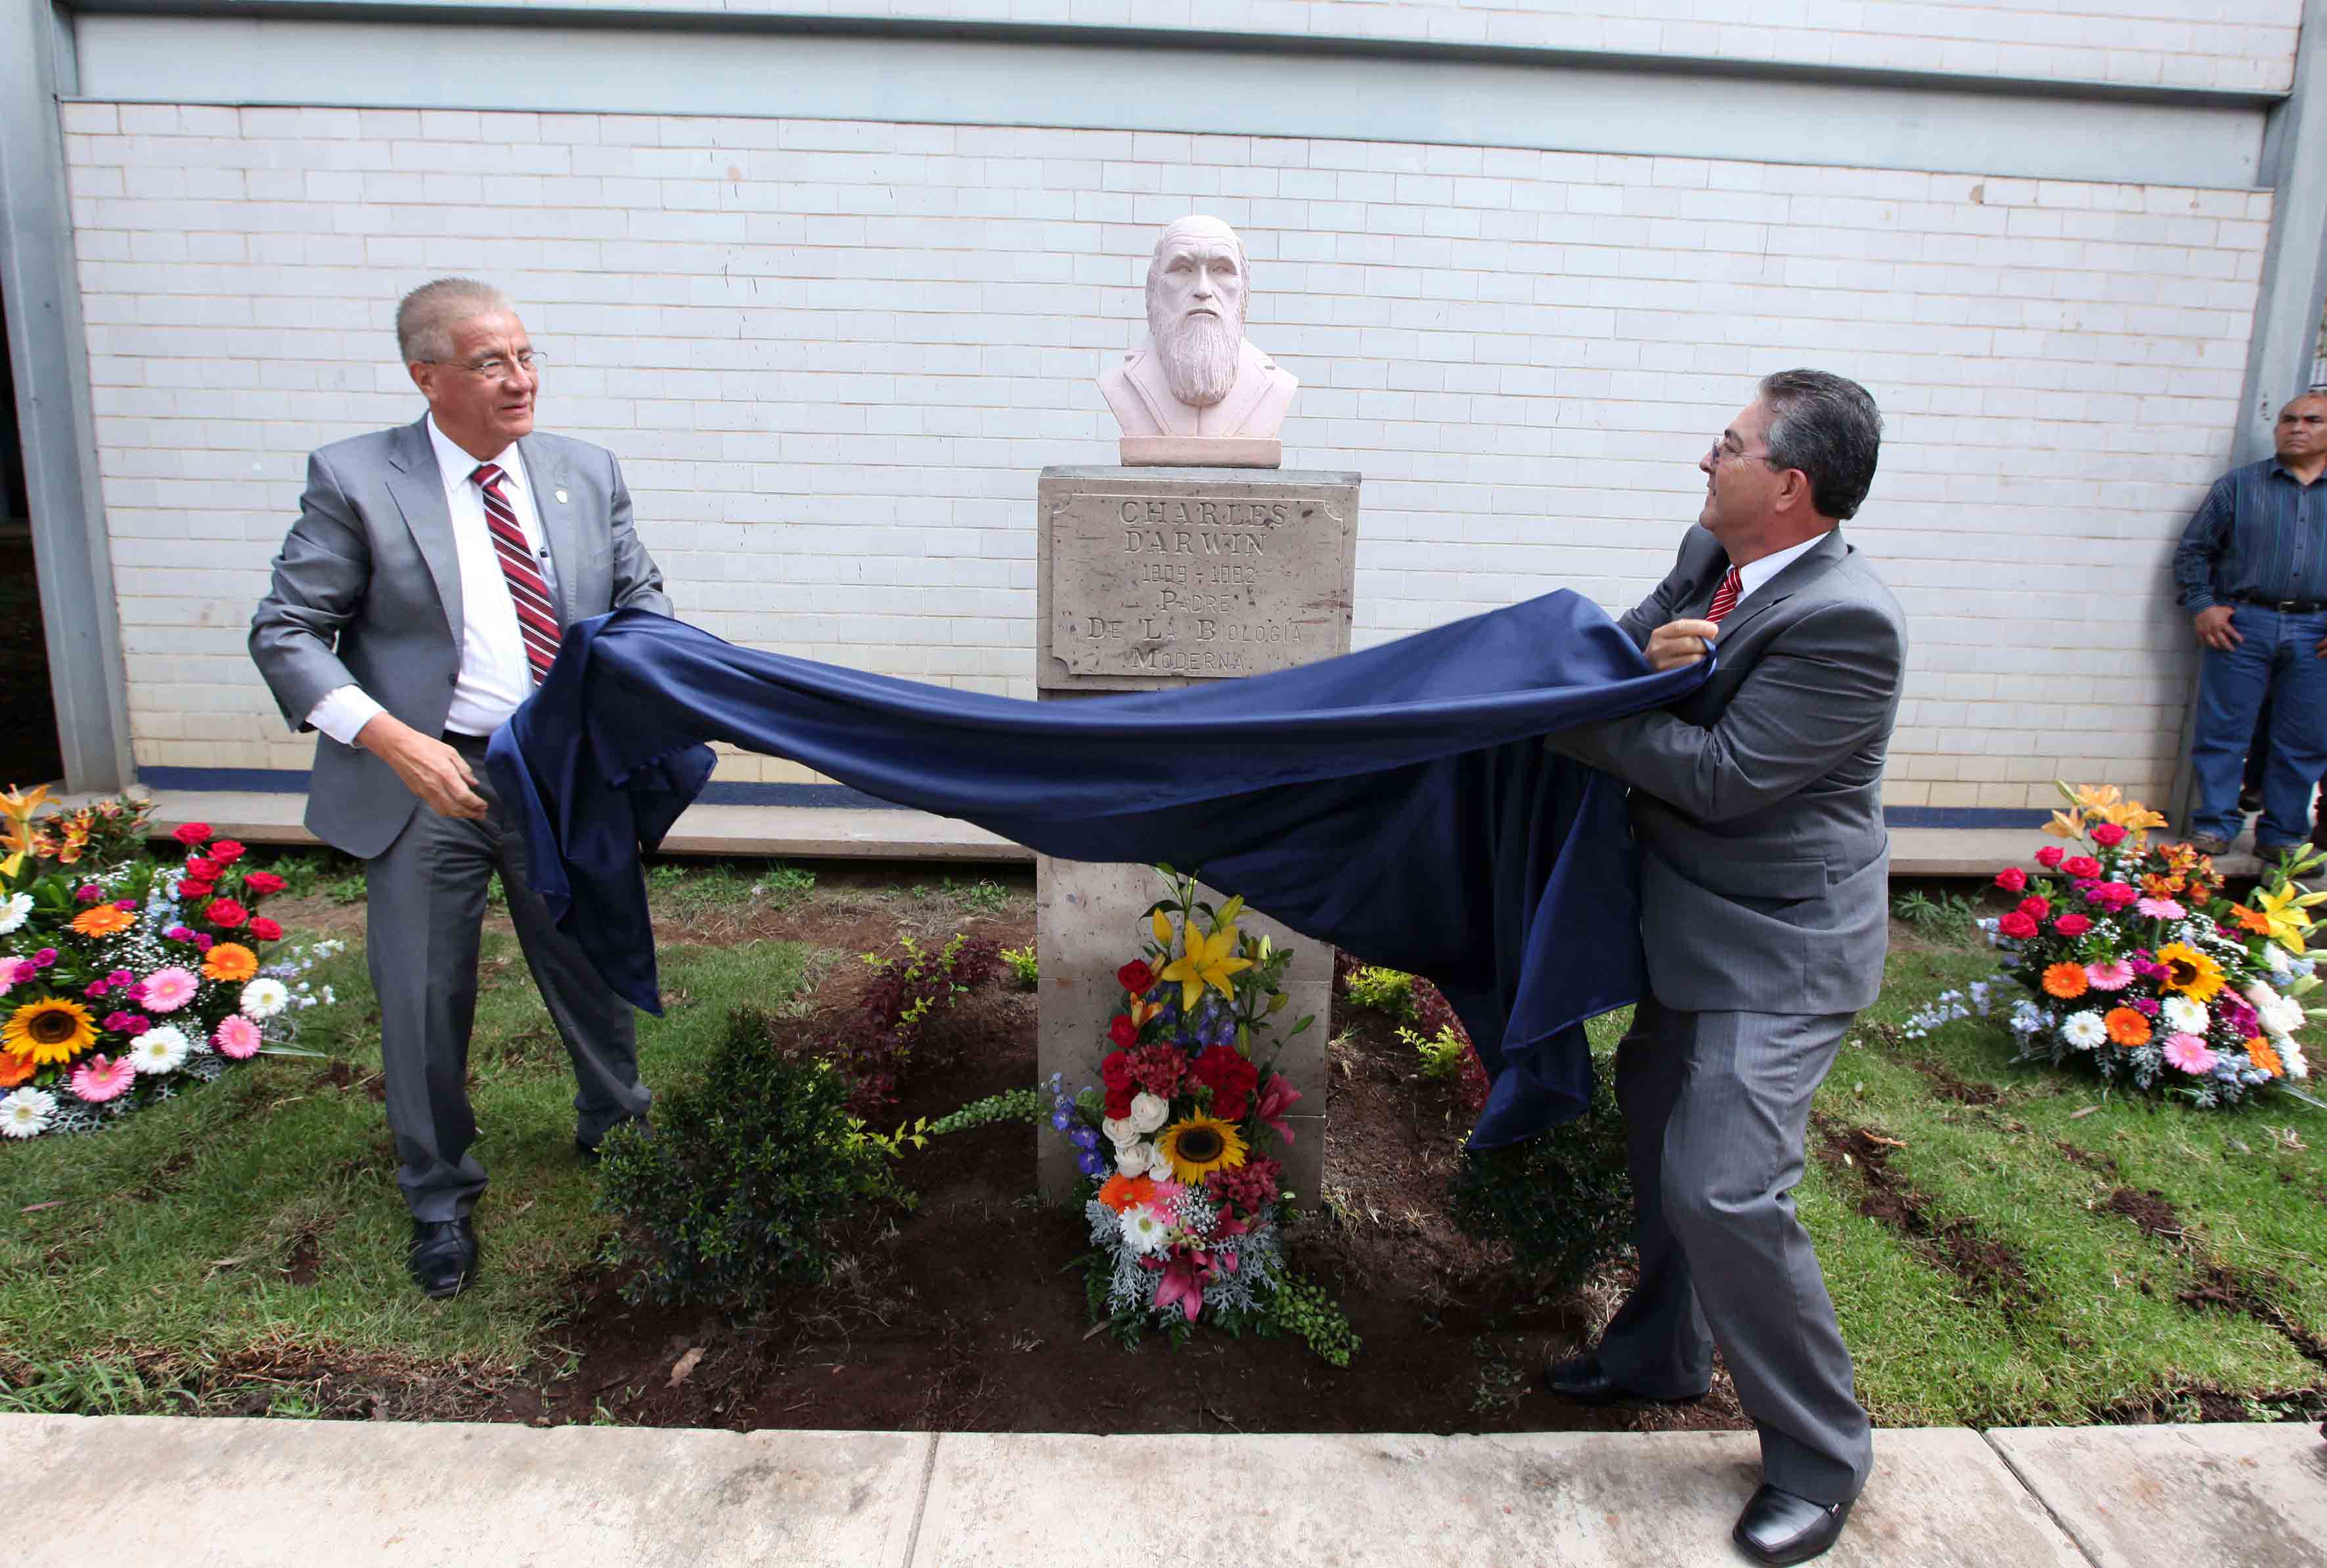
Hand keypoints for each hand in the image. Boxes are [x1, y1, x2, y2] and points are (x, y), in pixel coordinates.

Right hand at [356, 713, 488, 818]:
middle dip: (471, 813)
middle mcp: (436, 787)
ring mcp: (426, 792)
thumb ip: (464, 769)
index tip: (484, 805)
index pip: (464, 797)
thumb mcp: (450, 752)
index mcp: (446, 774)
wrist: (399, 747)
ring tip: (471, 814)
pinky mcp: (419, 794)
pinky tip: (455, 809)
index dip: (476, 804)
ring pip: (446, 811)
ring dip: (460, 815)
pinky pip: (436, 807)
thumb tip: (474, 783)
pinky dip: (448, 811)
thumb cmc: (425, 746)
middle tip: (482, 814)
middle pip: (456, 808)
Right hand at [1644, 618, 1720, 672]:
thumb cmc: (1665, 650)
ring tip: (1702, 656)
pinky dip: (1699, 667)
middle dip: (1703, 644)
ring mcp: (1662, 664)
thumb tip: (1712, 631)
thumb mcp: (1671, 636)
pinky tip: (1698, 665)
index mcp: (1659, 634)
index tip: (1714, 629)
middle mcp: (1658, 648)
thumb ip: (1689, 630)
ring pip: (1692, 659)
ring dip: (1703, 657)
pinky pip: (1691, 670)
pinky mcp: (1669, 677)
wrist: (1647, 669)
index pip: (1680, 627)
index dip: (1699, 627)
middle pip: (1688, 643)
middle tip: (1709, 646)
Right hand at [2194, 606, 2241, 650]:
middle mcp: (2214, 629)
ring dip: (2218, 646)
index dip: (2237, 637)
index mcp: (2222, 623)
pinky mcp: (2200, 632)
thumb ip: (2233, 614)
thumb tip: (2241, 616)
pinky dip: (2207, 644)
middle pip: (2222, 640)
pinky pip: (2204, 640)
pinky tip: (2211, 645)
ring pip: (2212, 642)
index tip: (2241, 641)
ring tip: (2221, 648)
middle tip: (2232, 649)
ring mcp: (2207, 631)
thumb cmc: (2216, 609)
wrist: (2202, 607)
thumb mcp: (2227, 610)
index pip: (2231, 632)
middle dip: (2228, 646)